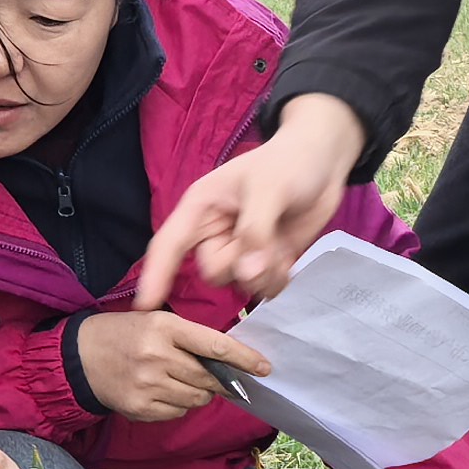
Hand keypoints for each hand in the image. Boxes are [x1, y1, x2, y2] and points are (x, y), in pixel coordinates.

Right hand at [75, 308, 274, 423]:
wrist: (82, 356)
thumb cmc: (127, 334)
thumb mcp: (158, 322)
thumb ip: (192, 339)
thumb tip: (230, 364)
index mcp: (165, 328)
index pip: (215, 346)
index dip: (244, 359)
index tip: (264, 368)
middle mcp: (157, 357)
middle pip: (209, 378)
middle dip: (220, 381)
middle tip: (217, 378)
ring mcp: (148, 385)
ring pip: (197, 399)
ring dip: (199, 393)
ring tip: (178, 380)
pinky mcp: (140, 408)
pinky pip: (178, 412)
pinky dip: (179, 405)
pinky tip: (162, 392)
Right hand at [130, 94, 366, 310]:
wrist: (324, 162)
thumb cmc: (289, 162)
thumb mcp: (269, 189)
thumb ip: (255, 232)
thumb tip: (246, 274)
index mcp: (201, 208)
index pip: (169, 245)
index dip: (156, 275)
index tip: (144, 306)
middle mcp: (214, 232)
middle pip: (212, 272)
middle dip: (241, 265)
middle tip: (268, 240)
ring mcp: (240, 250)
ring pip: (238, 285)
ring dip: (264, 274)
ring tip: (281, 246)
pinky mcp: (263, 262)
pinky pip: (261, 289)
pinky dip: (276, 280)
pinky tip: (287, 257)